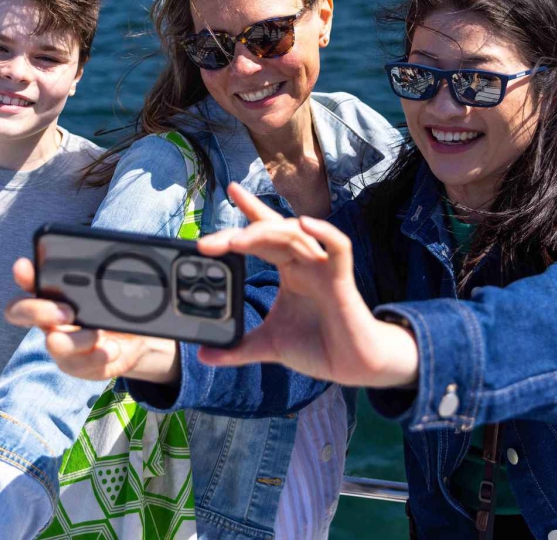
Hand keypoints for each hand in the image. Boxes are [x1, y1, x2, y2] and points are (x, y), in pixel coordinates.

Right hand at [4, 257, 180, 382]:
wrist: (138, 338)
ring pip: (53, 344)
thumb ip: (114, 273)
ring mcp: (59, 343)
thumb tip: (127, 259)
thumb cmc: (121, 305)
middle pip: (20, 312)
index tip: (24, 266)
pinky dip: (98, 356)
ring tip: (101, 335)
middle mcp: (49, 317)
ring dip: (79, 339)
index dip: (23, 274)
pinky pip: (77, 365)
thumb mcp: (121, 286)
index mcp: (55, 291)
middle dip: (39, 311)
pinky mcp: (75, 364)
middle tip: (68, 312)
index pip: (29, 280)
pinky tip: (113, 349)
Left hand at [195, 183, 418, 388]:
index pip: (266, 232)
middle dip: (241, 232)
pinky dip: (325, 233)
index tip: (230, 189)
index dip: (251, 209)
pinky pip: (338, 248)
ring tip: (239, 240)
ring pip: (296, 235)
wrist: (352, 367)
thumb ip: (237, 348)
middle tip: (208, 243)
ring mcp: (324, 269)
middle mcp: (305, 263)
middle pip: (273, 233)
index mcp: (289, 270)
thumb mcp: (269, 345)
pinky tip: (305, 224)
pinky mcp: (341, 280)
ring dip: (266, 233)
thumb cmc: (318, 347)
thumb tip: (203, 355)